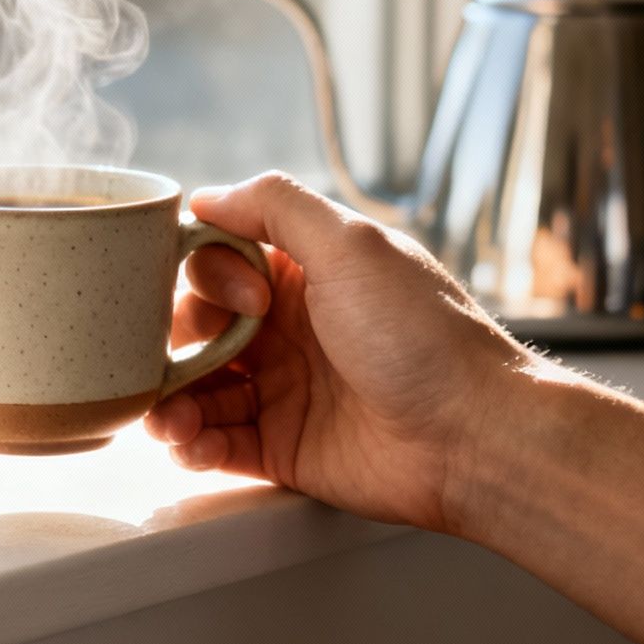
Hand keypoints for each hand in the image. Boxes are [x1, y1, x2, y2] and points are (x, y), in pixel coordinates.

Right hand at [145, 171, 535, 532]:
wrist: (474, 436)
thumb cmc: (423, 337)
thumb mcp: (351, 246)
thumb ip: (275, 206)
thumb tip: (206, 196)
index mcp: (304, 274)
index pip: (216, 261)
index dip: (210, 277)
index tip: (248, 301)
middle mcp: (288, 329)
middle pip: (194, 325)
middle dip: (175, 342)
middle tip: (193, 362)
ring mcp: (284, 390)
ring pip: (196, 389)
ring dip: (169, 401)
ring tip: (168, 419)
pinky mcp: (282, 448)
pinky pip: (216, 443)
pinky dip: (191, 444)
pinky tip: (191, 444)